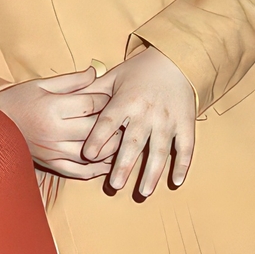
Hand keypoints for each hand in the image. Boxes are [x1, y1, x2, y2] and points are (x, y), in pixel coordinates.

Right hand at [0, 69, 113, 178]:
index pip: (91, 104)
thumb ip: (71, 80)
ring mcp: (54, 152)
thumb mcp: (43, 84)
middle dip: (113, 123)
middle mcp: (54, 132)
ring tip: (123, 139)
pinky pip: (81, 172)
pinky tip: (109, 162)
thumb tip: (95, 72)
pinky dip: (98, 169)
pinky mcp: (52, 165)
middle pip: (95, 129)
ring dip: (111, 148)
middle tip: (125, 118)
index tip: (114, 96)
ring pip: (92, 154)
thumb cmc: (20, 99)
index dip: (106, 99)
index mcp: (53, 108)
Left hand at [82, 47, 196, 194]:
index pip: (109, 122)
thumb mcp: (115, 76)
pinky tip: (175, 182)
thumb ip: (94, 92)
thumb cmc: (140, 70)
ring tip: (144, 192)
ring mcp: (167, 119)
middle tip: (114, 185)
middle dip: (124, 165)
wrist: (177, 60)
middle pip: (133, 142)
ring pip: (160, 150)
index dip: (98, 138)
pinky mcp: (185, 123)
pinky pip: (185, 147)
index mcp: (126, 100)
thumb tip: (69, 102)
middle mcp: (147, 112)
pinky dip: (182, 165)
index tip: (88, 155)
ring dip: (152, 173)